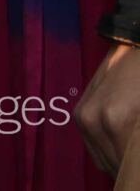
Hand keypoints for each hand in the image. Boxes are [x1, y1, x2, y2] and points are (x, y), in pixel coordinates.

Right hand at [81, 41, 139, 175]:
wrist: (136, 44)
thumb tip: (137, 156)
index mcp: (114, 121)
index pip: (126, 166)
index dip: (136, 170)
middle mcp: (91, 119)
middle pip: (112, 165)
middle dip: (129, 167)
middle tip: (137, 160)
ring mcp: (83, 115)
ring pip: (101, 158)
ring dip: (118, 161)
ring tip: (133, 153)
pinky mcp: (80, 112)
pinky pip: (93, 145)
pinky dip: (109, 151)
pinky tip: (123, 143)